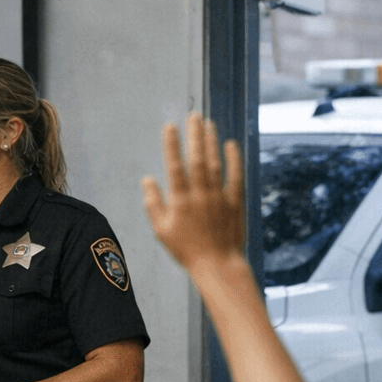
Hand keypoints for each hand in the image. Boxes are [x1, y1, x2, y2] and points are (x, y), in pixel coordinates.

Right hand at [140, 113, 245, 271]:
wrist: (217, 265)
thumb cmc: (186, 250)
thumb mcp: (161, 230)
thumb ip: (153, 204)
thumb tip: (147, 180)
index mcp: (180, 201)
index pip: (174, 166)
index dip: (171, 145)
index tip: (169, 126)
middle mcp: (200, 194)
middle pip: (197, 158)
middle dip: (194, 135)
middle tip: (193, 115)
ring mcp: (219, 197)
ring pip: (214, 163)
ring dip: (211, 142)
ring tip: (208, 123)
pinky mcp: (235, 202)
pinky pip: (235, 175)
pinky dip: (234, 159)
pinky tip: (231, 144)